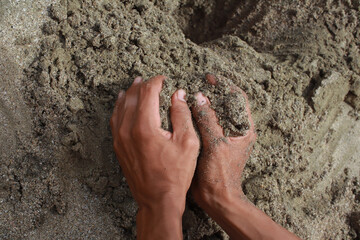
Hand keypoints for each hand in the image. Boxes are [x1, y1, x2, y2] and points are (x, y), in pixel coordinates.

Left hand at [110, 75, 199, 239]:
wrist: (157, 200)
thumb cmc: (175, 174)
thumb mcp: (188, 143)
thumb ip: (182, 115)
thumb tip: (178, 95)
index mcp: (145, 126)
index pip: (147, 93)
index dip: (157, 82)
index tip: (165, 79)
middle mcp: (127, 130)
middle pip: (132, 97)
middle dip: (143, 85)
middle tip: (152, 80)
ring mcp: (120, 139)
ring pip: (120, 107)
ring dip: (129, 94)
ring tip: (136, 84)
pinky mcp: (118, 147)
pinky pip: (115, 120)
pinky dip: (120, 108)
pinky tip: (124, 104)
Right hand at [191, 74, 255, 205]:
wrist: (216, 197)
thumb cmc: (221, 174)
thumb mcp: (215, 144)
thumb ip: (208, 120)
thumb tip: (200, 97)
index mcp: (243, 128)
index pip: (237, 98)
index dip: (224, 85)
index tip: (209, 78)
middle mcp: (235, 129)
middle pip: (225, 103)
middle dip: (212, 92)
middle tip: (196, 83)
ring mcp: (223, 136)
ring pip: (214, 112)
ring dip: (203, 103)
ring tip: (189, 94)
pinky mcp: (212, 142)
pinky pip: (205, 123)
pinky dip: (196, 115)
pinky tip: (185, 111)